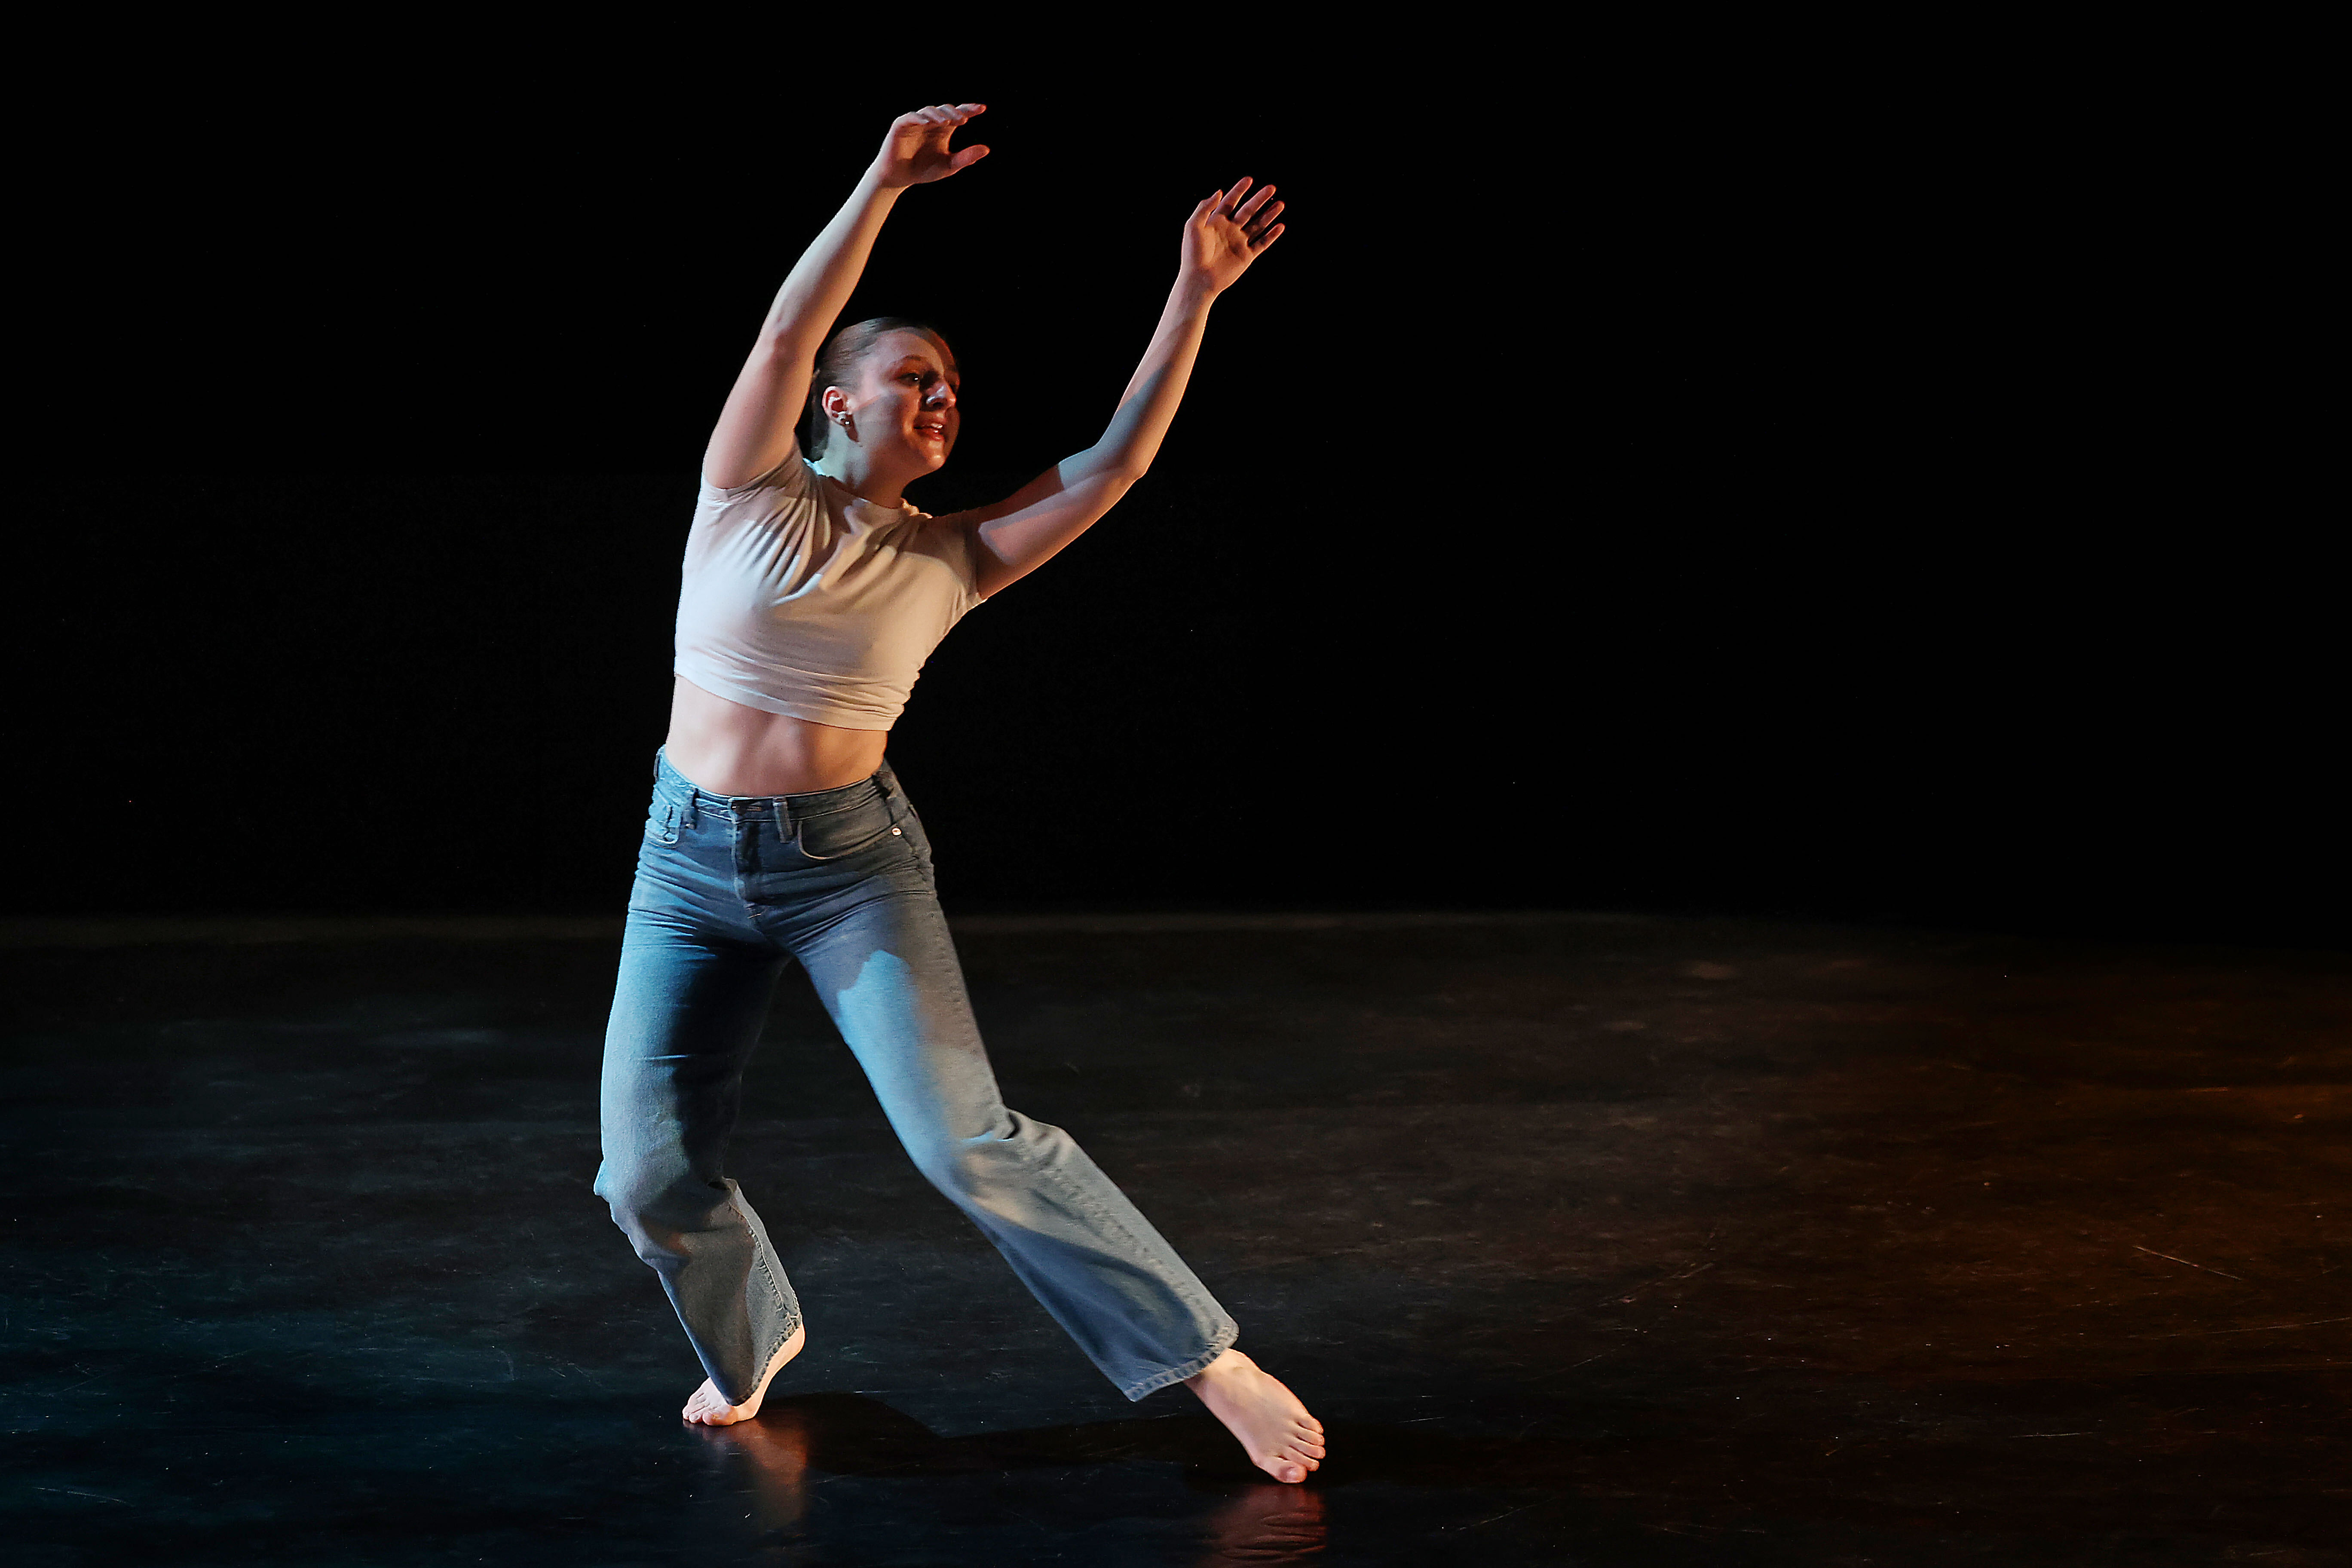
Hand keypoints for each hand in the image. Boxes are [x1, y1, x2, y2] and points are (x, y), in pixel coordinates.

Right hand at [872, 104, 990, 189]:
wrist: (899, 177)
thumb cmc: (923, 171)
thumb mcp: (949, 166)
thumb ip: (966, 158)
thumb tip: (986, 149)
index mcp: (943, 129)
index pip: (958, 115)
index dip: (969, 110)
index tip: (982, 108)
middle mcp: (931, 123)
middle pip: (945, 110)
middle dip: (955, 113)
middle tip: (964, 119)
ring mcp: (916, 122)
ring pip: (929, 111)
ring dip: (938, 115)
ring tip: (947, 122)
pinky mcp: (901, 125)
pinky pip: (910, 117)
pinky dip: (919, 118)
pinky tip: (927, 123)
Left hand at [1181, 177, 1285, 294]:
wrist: (1199, 279)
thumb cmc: (1193, 254)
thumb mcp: (1193, 226)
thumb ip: (1205, 207)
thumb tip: (1220, 192)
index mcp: (1216, 221)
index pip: (1231, 201)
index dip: (1239, 190)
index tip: (1249, 179)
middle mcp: (1229, 230)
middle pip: (1248, 210)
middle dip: (1259, 199)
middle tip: (1271, 188)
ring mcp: (1239, 243)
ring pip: (1258, 225)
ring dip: (1269, 214)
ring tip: (1280, 204)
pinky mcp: (1246, 256)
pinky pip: (1262, 244)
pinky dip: (1271, 235)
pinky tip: (1280, 226)